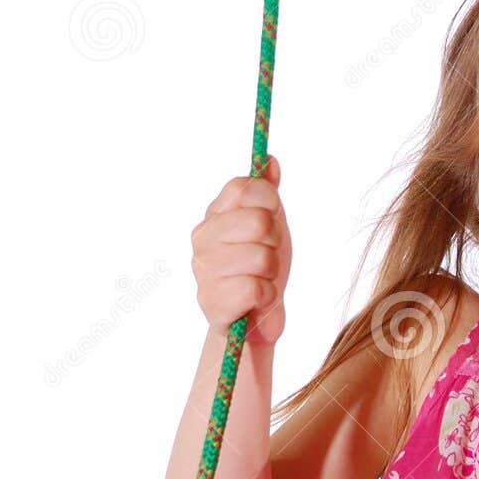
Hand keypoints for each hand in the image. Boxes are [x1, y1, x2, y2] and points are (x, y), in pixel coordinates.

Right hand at [191, 155, 291, 345]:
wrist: (253, 317)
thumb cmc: (261, 267)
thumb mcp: (270, 224)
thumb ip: (267, 192)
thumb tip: (271, 161)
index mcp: (215, 213)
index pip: (248, 187)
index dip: (271, 205)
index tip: (271, 222)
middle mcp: (202, 237)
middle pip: (260, 222)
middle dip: (276, 243)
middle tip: (267, 256)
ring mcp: (202, 270)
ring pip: (262, 258)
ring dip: (272, 273)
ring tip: (261, 280)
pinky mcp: (211, 303)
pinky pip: (256, 289)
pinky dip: (267, 297)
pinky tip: (257, 301)